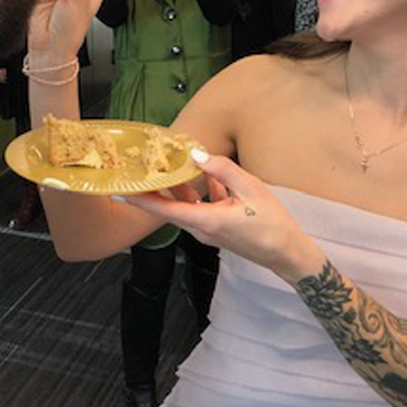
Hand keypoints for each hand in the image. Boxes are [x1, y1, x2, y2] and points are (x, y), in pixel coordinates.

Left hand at [123, 151, 323, 282]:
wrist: (287, 253)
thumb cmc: (272, 223)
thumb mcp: (251, 189)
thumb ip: (222, 170)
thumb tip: (196, 154)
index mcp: (206, 221)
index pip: (163, 210)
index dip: (139, 200)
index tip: (119, 191)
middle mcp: (201, 229)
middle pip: (169, 207)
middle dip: (153, 189)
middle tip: (139, 169)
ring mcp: (208, 231)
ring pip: (185, 206)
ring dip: (177, 188)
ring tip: (167, 165)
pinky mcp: (217, 229)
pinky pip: (201, 208)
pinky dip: (200, 192)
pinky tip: (207, 174)